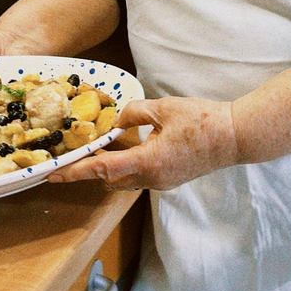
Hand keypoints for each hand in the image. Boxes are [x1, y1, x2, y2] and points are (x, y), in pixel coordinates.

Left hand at [47, 97, 238, 190]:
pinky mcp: (171, 178)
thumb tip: (118, 122)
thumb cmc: (203, 121)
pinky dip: (129, 163)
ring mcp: (162, 182)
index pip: (102, 170)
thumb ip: (134, 114)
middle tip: (79, 151)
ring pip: (126, 179)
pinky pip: (141, 175)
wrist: (235, 136)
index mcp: (147, 163)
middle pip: (110, 179)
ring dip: (112, 166)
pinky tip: (130, 144)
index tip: (55, 175)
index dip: (76, 172)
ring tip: (104, 145)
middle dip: (93, 168)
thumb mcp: (164, 108)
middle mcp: (152, 179)